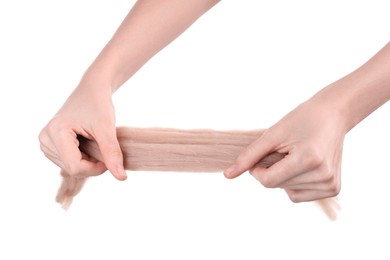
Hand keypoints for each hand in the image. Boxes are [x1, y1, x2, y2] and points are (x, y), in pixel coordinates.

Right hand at [39, 83, 126, 179]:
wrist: (92, 91)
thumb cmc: (98, 105)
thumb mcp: (106, 128)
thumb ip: (112, 153)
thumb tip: (121, 177)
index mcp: (55, 133)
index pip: (75, 167)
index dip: (95, 168)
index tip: (109, 159)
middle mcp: (45, 139)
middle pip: (72, 169)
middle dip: (92, 164)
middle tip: (102, 145)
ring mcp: (46, 143)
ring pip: (71, 168)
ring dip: (87, 161)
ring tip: (93, 141)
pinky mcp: (50, 145)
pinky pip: (69, 163)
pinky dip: (82, 158)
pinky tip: (87, 144)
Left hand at [224, 97, 346, 201]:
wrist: (332, 114)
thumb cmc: (301, 119)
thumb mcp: (272, 134)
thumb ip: (249, 156)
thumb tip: (228, 175)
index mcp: (309, 159)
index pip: (268, 181)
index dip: (257, 170)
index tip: (262, 154)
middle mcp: (323, 175)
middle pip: (277, 186)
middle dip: (273, 170)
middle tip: (285, 150)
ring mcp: (330, 184)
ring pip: (288, 193)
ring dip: (284, 177)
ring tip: (297, 155)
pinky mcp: (334, 188)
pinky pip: (299, 195)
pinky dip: (294, 183)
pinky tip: (303, 166)